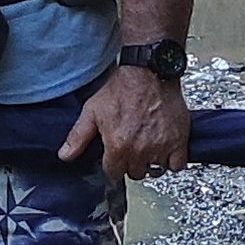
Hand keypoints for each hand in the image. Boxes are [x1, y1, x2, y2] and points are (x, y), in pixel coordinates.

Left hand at [61, 65, 189, 180]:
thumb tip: (65, 155)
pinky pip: (177, 165)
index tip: (116, 154)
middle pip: (135, 173)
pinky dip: (172, 161)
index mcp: (118, 146)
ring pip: (155, 170)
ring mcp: (161, 147)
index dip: (113, 163)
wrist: (149, 72)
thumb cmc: (122, 88)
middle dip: (132, 163)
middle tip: (132, 146)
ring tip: (148, 147)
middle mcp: (140, 151)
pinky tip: (165, 149)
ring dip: (151, 162)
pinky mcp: (179, 141)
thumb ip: (78, 137)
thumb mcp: (92, 111)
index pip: (114, 173)